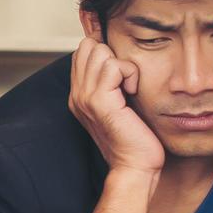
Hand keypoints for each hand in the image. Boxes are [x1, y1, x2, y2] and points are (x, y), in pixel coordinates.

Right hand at [69, 38, 164, 175]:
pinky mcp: (99, 101)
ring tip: (128, 88)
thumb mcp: (120, 105)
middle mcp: (77, 94)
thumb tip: (122, 60)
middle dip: (112, 56)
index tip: (122, 75)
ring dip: (122, 65)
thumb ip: (113, 83)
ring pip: (100, 51)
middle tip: (125, 81)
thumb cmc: (135, 138)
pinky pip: (114, 65)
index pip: (84, 51)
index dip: (106, 54)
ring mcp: (85, 97)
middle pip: (89, 46)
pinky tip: (132, 92)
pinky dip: (130, 73)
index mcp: (79, 94)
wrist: (134, 166)